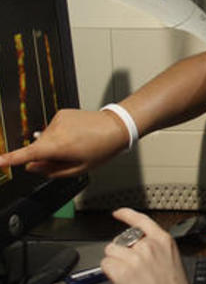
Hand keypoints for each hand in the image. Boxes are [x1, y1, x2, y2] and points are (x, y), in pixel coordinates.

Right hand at [0, 108, 128, 177]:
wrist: (116, 126)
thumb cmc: (102, 148)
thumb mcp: (79, 168)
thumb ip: (53, 171)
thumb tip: (33, 167)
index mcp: (59, 146)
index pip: (29, 154)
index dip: (11, 159)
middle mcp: (55, 130)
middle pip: (38, 147)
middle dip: (46, 155)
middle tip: (69, 157)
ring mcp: (58, 119)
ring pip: (46, 138)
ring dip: (55, 144)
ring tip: (77, 144)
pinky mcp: (62, 113)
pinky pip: (54, 129)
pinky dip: (60, 134)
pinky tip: (76, 135)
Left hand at [101, 208, 196, 283]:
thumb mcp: (173, 263)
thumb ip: (157, 250)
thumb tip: (140, 248)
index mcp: (164, 241)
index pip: (141, 220)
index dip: (127, 214)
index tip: (119, 213)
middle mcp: (149, 246)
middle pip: (121, 240)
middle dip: (121, 252)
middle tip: (130, 269)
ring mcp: (135, 258)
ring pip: (111, 252)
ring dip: (114, 263)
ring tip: (127, 277)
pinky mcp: (122, 272)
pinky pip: (106, 265)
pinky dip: (109, 274)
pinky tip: (122, 283)